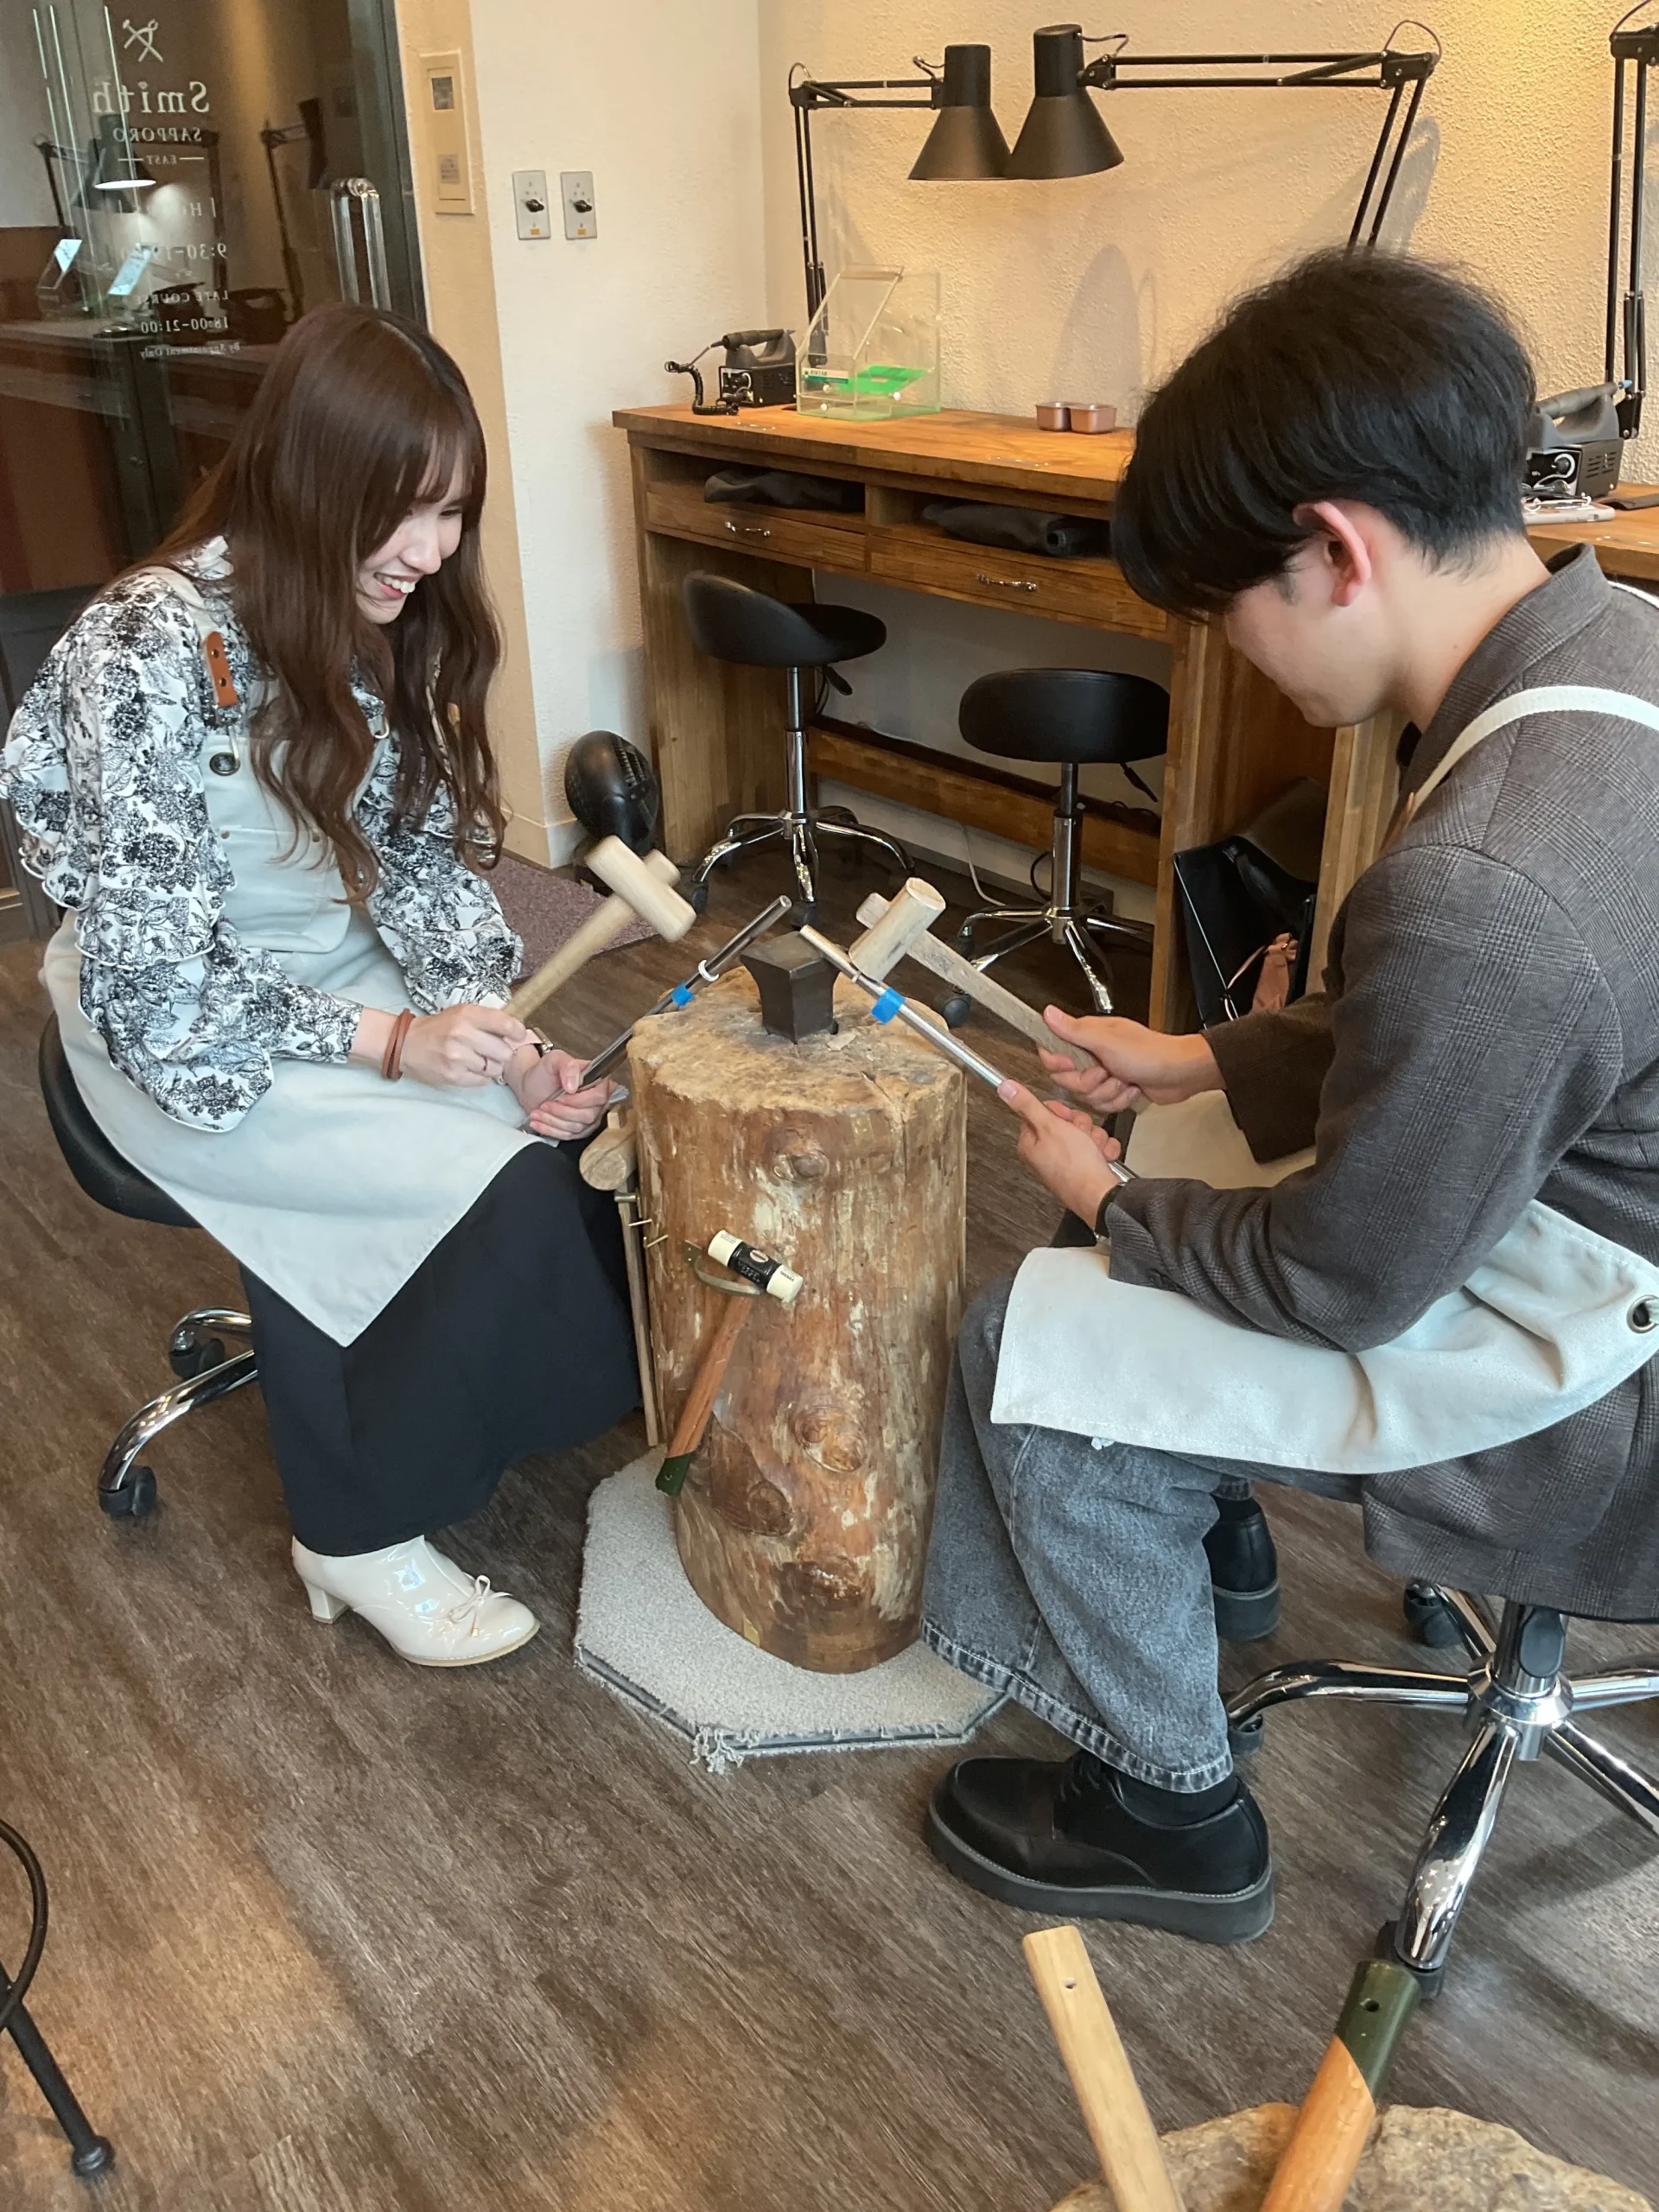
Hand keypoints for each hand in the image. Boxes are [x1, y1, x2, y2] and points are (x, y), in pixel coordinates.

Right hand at [401, 1004, 528, 1087]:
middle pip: (504, 1051)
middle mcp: (463, 1034)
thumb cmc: (439, 1028)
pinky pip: (483, 1081)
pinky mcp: (453, 1076)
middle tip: (492, 1050)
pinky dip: (481, 1077)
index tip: (517, 1035)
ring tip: (478, 1060)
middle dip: (502, 1053)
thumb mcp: (461, 1013)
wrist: (406, 1044)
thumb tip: (516, 1030)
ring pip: (495, 1069)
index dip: (517, 1032)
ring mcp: (457, 1057)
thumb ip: (487, 1020)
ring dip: (491, 1066)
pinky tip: (470, 1068)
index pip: (506, 1023)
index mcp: (467, 1015)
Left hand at [512, 1046, 613, 1140]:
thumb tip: (574, 1086)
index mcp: (597, 1081)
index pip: (600, 1096)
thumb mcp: (554, 1060)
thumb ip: (567, 1066)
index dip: (580, 1100)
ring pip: (577, 1128)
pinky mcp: (578, 1130)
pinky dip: (551, 1130)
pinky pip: (569, 1136)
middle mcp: (597, 1101)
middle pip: (589, 1115)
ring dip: (554, 1121)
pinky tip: (538, 1122)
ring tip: (537, 1112)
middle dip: (563, 1112)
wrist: (531, 1086)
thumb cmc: (544, 1072)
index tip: (561, 1096)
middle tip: (545, 1104)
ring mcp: (589, 1117)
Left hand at [999, 1079, 1123, 1223]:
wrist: (1099, 1195)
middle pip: (1066, 1121)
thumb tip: (1005, 1088)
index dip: (1058, 1112)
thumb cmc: (1074, 1168)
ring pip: (1085, 1133)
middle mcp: (1046, 1152)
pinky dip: (1103, 1151)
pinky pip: (1098, 1148)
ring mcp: (1066, 1161)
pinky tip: (1101, 1158)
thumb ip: (1027, 1105)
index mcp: (1031, 1142)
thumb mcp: (1049, 1126)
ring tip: (1092, 1151)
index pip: (1041, 1112)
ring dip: (1095, 1138)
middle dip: (1081, 1125)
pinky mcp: (1084, 1167)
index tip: (1064, 1118)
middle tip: (1080, 1136)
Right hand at [1036, 1006, 1221, 1114]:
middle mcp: (1094, 1054)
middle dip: (1088, 1082)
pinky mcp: (1116, 1089)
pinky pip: (1103, 1105)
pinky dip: (1119, 1100)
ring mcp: (1105, 1073)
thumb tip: (1048, 1014)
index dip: (1058, 1063)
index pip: (1054, 1050)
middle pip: (1068, 1079)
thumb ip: (1074, 1030)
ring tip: (1124, 1079)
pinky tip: (1132, 1088)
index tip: (1071, 1065)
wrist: (1181, 1074)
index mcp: (1088, 1036)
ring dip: (1108, 1092)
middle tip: (1107, 1072)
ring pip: (1086, 1095)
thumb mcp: (1107, 1041)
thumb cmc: (1151, 1054)